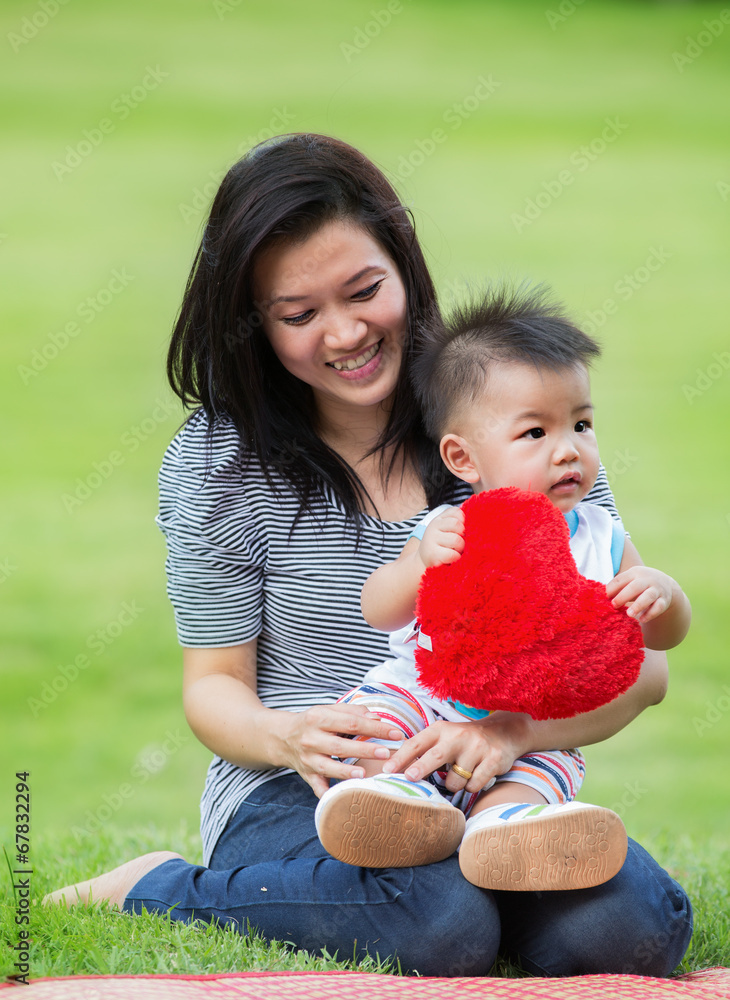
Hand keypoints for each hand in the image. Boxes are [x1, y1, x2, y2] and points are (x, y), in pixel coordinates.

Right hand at [279, 703, 403, 797]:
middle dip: (364, 749)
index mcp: (319, 718)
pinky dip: (328, 794)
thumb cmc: (313, 723)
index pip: (351, 723)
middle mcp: (311, 739)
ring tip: (364, 773)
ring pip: (328, 767)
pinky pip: (318, 787)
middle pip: (340, 745)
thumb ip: (353, 712)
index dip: (375, 728)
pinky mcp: (307, 776)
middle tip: (386, 752)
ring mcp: (308, 759)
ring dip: (346, 771)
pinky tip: (343, 798)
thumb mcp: (328, 710)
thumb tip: (377, 718)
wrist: (282, 737)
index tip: (396, 733)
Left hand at [381, 712, 530, 793]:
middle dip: (420, 768)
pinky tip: (476, 775)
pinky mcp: (493, 760)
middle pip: (435, 756)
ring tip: (461, 773)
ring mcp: (476, 747)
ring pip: (455, 780)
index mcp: (441, 729)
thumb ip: (425, 750)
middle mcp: (458, 736)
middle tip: (409, 778)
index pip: (417, 743)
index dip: (401, 757)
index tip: (387, 769)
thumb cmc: (464, 740)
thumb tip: (398, 769)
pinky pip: (473, 785)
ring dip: (454, 784)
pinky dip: (471, 786)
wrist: (503, 732)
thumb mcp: (444, 737)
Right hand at [418, 507, 464, 569]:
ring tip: (454, 552)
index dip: (463, 522)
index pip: (456, 512)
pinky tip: (451, 559)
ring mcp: (431, 539)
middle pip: (457, 525)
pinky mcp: (433, 554)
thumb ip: (457, 521)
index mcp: (439, 519)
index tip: (461, 532)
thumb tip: (471, 516)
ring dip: (460, 549)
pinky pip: (453, 554)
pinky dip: (456, 558)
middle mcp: (433, 526)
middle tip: (458, 544)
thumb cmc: (441, 545)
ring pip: (457, 540)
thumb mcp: (447, 530)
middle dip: (463, 536)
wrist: (424, 561)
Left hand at [606, 566, 675, 624]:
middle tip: (614, 605)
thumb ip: (618, 587)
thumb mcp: (630, 580)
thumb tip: (601, 597)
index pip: (621, 579)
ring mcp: (657, 590)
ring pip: (649, 596)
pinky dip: (650, 614)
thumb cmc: (639, 584)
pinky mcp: (664, 600)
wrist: (665, 584)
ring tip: (629, 614)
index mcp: (635, 573)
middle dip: (623, 596)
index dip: (612, 588)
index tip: (605, 597)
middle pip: (635, 586)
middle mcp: (647, 580)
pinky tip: (641, 619)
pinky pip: (658, 607)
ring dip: (638, 605)